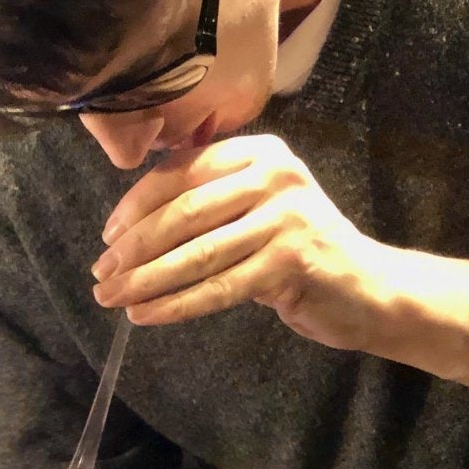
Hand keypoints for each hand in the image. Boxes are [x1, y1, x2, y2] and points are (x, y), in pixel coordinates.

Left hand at [91, 134, 393, 351]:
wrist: (367, 286)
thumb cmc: (299, 250)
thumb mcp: (258, 210)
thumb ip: (211, 203)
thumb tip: (131, 229)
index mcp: (260, 152)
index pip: (182, 172)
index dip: (136, 205)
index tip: (107, 236)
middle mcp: (275, 176)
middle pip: (184, 211)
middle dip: (134, 247)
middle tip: (102, 274)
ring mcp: (286, 218)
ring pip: (197, 253)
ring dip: (146, 280)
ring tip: (113, 298)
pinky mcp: (291, 262)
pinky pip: (219, 287)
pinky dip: (176, 304)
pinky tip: (146, 315)